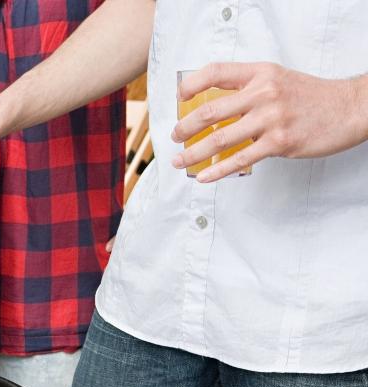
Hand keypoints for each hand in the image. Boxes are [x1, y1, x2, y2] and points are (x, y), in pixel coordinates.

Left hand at [171, 62, 367, 181]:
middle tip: (175, 137)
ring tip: (180, 161)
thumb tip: (212, 108)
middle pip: (209, 111)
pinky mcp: (279, 143)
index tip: (180, 98)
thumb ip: (247, 89)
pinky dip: (217, 170)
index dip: (192, 85)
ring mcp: (271, 119)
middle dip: (184, 128)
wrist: (349, 108)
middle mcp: (263, 93)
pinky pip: (240, 160)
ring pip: (219, 139)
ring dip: (193, 154)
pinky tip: (204, 177)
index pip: (216, 72)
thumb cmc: (309, 96)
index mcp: (260, 73)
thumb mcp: (277, 79)